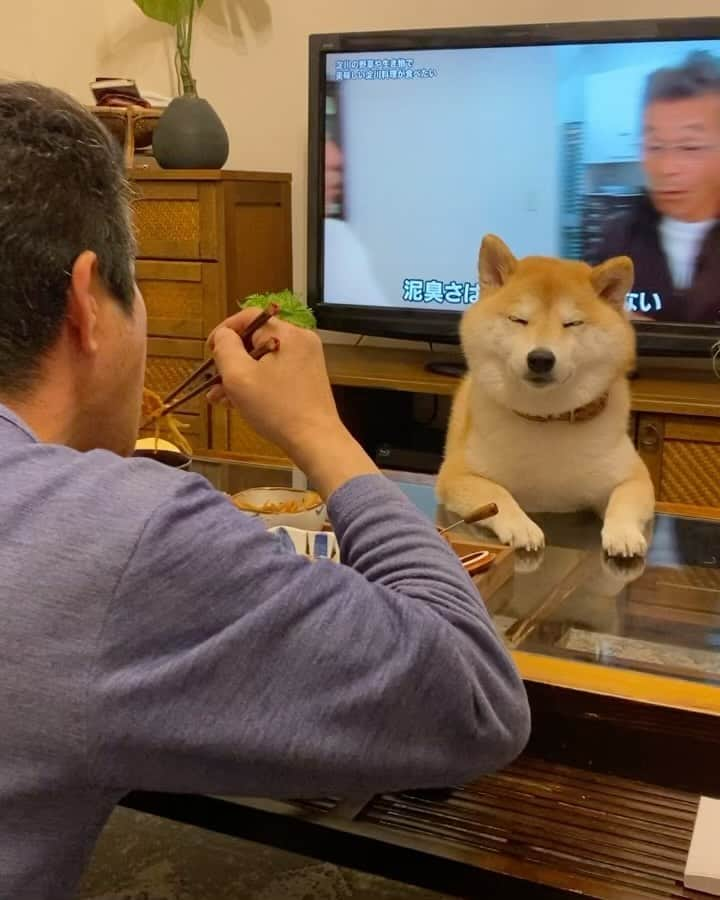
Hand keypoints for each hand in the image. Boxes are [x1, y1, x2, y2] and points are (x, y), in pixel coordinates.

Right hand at [208, 310, 378, 495]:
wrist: (315, 440)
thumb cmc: (276, 408)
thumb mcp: (239, 376)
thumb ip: (226, 348)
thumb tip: (224, 335)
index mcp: (287, 333)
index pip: (249, 317)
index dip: (225, 331)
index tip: (209, 352)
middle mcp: (301, 341)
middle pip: (256, 339)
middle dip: (230, 361)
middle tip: (212, 382)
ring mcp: (307, 360)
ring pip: (264, 359)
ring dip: (240, 375)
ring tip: (220, 398)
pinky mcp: (308, 378)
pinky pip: (276, 371)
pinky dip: (258, 382)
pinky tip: (239, 402)